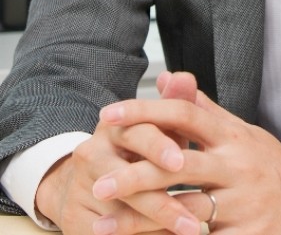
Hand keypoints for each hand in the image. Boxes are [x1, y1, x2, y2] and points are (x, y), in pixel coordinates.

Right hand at [35, 72, 197, 234]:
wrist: (82, 184)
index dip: (158, 147)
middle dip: (162, 202)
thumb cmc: (134, 153)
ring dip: (158, 227)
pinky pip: (111, 233)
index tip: (181, 161)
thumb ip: (172, 105)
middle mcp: (93, 153)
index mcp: (115, 127)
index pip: (136, 132)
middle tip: (192, 219)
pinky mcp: (74, 220)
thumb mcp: (155, 129)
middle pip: (127, 178)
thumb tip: (185, 76)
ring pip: (122, 212)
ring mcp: (81, 188)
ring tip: (191, 233)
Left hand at [91, 86, 280, 234]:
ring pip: (184, 211)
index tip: (109, 115)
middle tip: (97, 182)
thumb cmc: (273, 165)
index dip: (145, 112)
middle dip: (133, 175)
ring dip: (140, 221)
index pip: (184, 113)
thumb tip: (166, 77)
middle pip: (178, 165)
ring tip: (104, 225)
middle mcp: (237, 166)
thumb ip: (202, 108)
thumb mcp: (242, 132)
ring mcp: (244, 205)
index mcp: (232, 136)